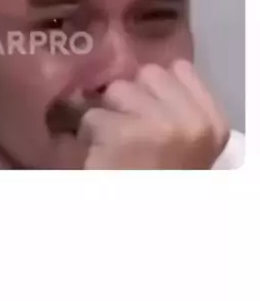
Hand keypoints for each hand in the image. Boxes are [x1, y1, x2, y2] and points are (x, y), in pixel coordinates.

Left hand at [81, 60, 229, 169]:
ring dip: (107, 115)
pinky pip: (92, 116)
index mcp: (213, 123)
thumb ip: (172, 106)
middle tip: (128, 132)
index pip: (179, 69)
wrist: (141, 231)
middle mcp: (192, 120)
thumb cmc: (158, 181)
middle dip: (130, 98)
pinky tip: (100, 157)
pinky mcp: (124, 133)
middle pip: (145, 75)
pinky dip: (87, 136)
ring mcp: (160, 124)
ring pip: (116, 91)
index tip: (148, 110)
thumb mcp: (184, 143)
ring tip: (113, 146)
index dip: (155, 87)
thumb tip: (139, 75)